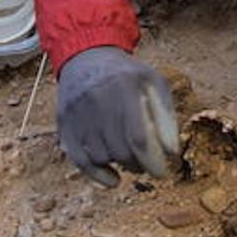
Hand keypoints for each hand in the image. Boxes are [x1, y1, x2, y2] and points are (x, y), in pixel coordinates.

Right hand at [55, 46, 180, 186]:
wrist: (86, 57)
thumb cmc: (127, 75)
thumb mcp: (153, 82)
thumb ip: (166, 115)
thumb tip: (172, 152)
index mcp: (124, 86)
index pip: (138, 137)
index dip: (152, 162)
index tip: (162, 173)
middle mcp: (96, 99)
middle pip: (119, 150)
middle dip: (138, 165)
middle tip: (146, 164)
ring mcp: (76, 112)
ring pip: (100, 157)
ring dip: (119, 165)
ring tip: (130, 159)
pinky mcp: (63, 123)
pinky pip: (78, 160)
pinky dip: (97, 175)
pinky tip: (113, 179)